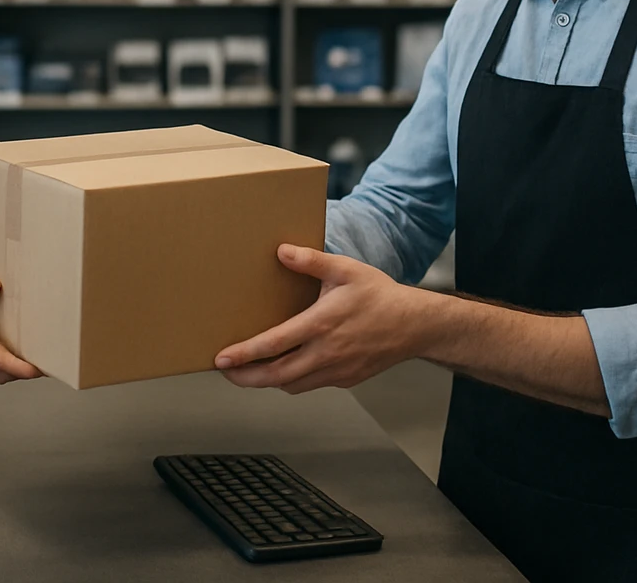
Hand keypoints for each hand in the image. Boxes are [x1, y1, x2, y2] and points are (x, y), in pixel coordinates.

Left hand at [214, 244, 438, 393]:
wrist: (415, 325)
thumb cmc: (380, 295)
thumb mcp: (345, 269)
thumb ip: (311, 261)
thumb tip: (281, 251)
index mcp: (321, 324)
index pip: (274, 344)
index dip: (244, 354)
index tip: (221, 358)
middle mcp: (326, 352)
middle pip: (277, 375)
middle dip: (245, 377)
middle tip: (225, 372)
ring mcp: (337, 370)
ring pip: (292, 384)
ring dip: (267, 381)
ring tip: (248, 372)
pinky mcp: (346, 379)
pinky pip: (311, 384)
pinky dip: (292, 381)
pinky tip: (284, 369)